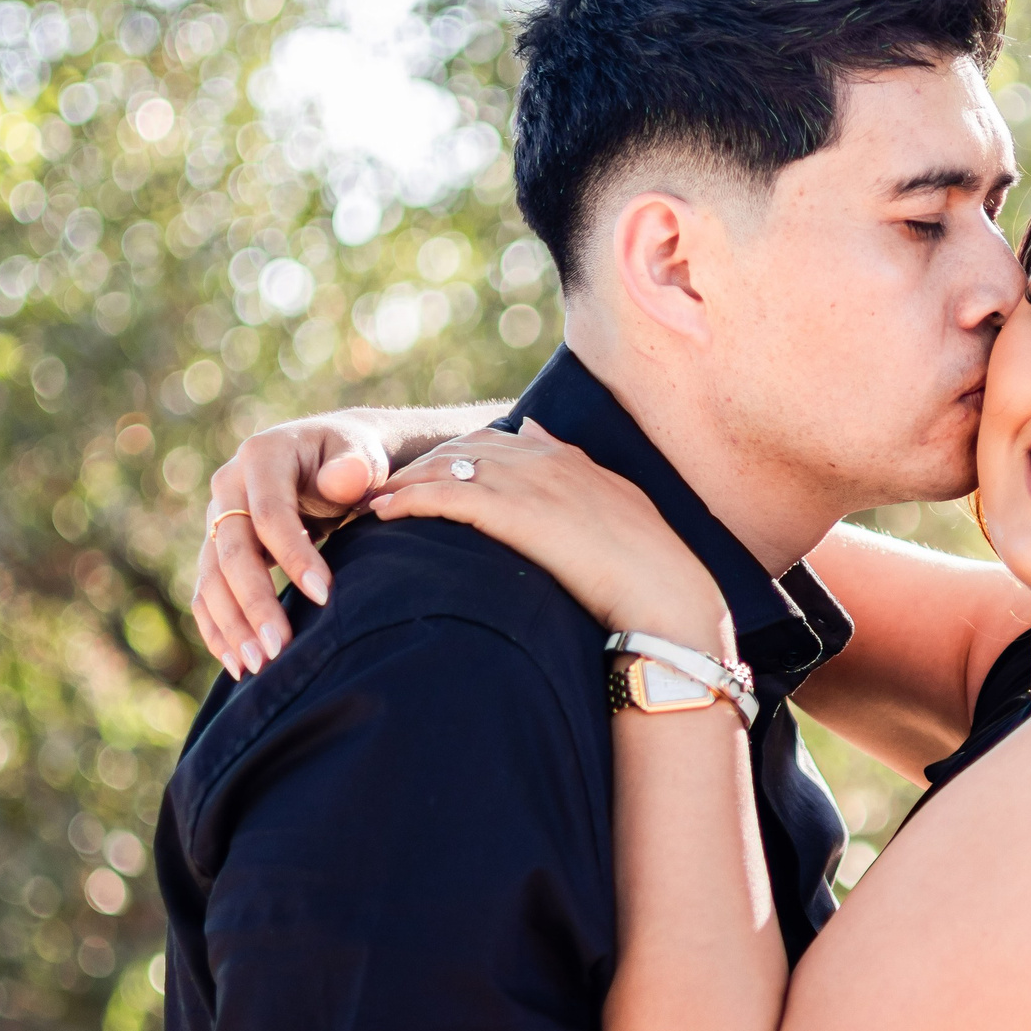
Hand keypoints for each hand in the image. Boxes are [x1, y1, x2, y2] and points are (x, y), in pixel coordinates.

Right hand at [193, 410, 390, 678]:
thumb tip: (348, 479)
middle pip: (232, 552)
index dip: (294, 556)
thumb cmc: (352, 456)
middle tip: (280, 647)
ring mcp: (217, 519)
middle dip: (255, 603)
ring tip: (257, 666)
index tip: (325, 596)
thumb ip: (354, 466)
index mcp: (262, 456)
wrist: (330, 456)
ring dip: (231, 625)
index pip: (270, 514)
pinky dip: (217, 628)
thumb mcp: (360, 451)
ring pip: (212, 578)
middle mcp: (227, 486)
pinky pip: (205, 592)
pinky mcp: (216, 548)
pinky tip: (235, 664)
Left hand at [371, 421, 731, 654]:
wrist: (664, 591)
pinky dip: (408, 501)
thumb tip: (541, 440)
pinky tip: (382, 514)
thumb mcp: (616, 507)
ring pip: (445, 467)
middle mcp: (543, 459)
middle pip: (460, 448)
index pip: (496, 441)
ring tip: (366, 502)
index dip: (455, 456)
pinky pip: (445, 497)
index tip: (426, 474)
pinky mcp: (513, 512)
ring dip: (402, 482)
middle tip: (379, 489)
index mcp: (568, 458)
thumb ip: (578, 476)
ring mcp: (527, 481)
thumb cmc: (648, 565)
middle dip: (418, 465)